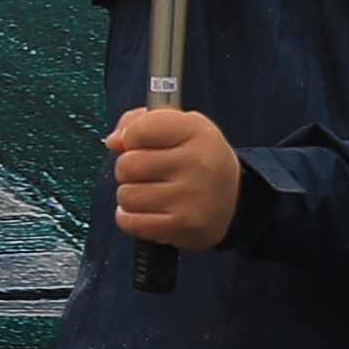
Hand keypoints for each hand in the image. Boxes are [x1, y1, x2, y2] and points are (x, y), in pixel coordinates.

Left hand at [104, 105, 245, 253]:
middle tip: (147, 173)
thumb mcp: (180, 127)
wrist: (234, 201)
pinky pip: (131, 222)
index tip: (139, 143)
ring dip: (130, 196)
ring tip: (150, 193)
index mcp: (196, 131)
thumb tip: (114, 141)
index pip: (140, 129)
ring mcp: (191, 197)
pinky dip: (130, 218)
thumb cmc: (198, 159)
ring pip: (126, 196)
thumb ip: (140, 122)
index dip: (130, 137)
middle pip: (128, 165)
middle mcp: (198, 163)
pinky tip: (148, 211)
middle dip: (128, 169)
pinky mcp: (182, 226)